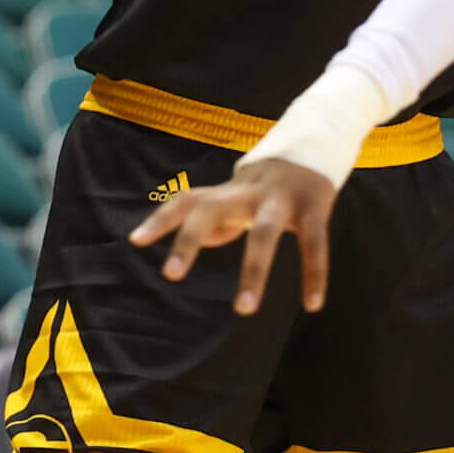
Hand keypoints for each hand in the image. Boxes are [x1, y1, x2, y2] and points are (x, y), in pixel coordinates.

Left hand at [127, 157, 338, 315]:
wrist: (317, 142)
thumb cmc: (270, 184)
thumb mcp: (241, 197)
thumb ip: (220, 219)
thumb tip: (202, 242)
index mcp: (230, 192)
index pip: (188, 200)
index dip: (161, 218)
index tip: (135, 240)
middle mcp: (251, 191)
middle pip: (212, 208)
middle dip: (189, 238)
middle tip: (169, 274)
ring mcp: (283, 197)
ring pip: (265, 232)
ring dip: (254, 271)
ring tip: (244, 310)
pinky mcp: (315, 205)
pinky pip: (314, 242)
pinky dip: (315, 274)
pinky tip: (313, 304)